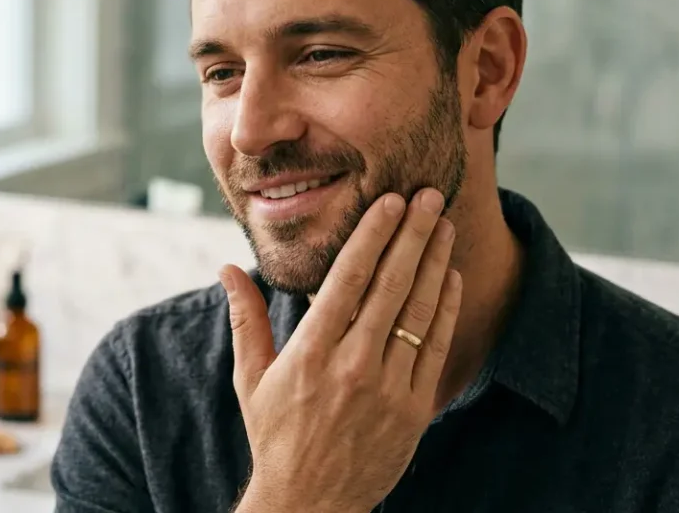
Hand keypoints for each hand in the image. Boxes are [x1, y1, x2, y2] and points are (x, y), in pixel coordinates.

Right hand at [221, 188, 462, 512]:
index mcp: (310, 353)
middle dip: (413, 235)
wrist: (310, 505)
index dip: (373, 235)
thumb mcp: (251, 379)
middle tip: (430, 196)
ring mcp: (387, 389)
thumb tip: (227, 268)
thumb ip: (246, 319)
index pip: (348, 279)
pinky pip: (435, 348)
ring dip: (435, 264)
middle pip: (391, 286)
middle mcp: (351, 366)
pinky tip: (450, 278)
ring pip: (418, 312)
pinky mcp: (413, 410)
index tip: (390, 200)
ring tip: (444, 226)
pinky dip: (445, 309)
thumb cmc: (276, 437)